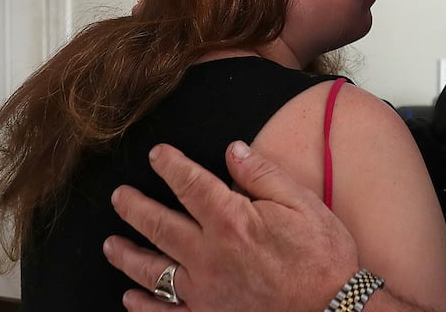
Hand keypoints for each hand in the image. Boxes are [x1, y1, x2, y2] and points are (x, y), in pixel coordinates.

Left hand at [105, 142, 358, 311]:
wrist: (334, 311)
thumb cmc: (323, 258)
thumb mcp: (303, 203)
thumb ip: (263, 175)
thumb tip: (234, 149)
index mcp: (232, 220)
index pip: (189, 184)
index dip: (170, 166)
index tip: (156, 155)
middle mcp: (209, 255)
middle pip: (159, 225)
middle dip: (134, 207)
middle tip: (118, 196)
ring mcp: (205, 292)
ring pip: (153, 270)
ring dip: (127, 255)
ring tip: (111, 244)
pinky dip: (144, 306)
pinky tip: (131, 298)